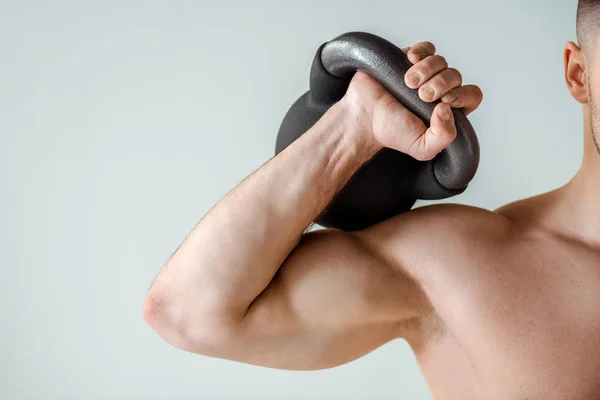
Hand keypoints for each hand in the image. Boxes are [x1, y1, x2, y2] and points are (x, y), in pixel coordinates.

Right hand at [341, 41, 482, 160]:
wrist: (364, 117)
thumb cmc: (392, 132)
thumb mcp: (422, 148)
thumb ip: (443, 137)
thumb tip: (447, 109)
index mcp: (448, 109)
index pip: (471, 95)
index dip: (462, 95)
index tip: (444, 102)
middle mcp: (439, 89)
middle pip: (456, 76)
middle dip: (441, 84)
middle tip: (422, 95)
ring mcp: (425, 73)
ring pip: (441, 61)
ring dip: (427, 70)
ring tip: (409, 82)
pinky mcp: (410, 59)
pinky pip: (427, 48)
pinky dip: (421, 51)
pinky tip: (410, 60)